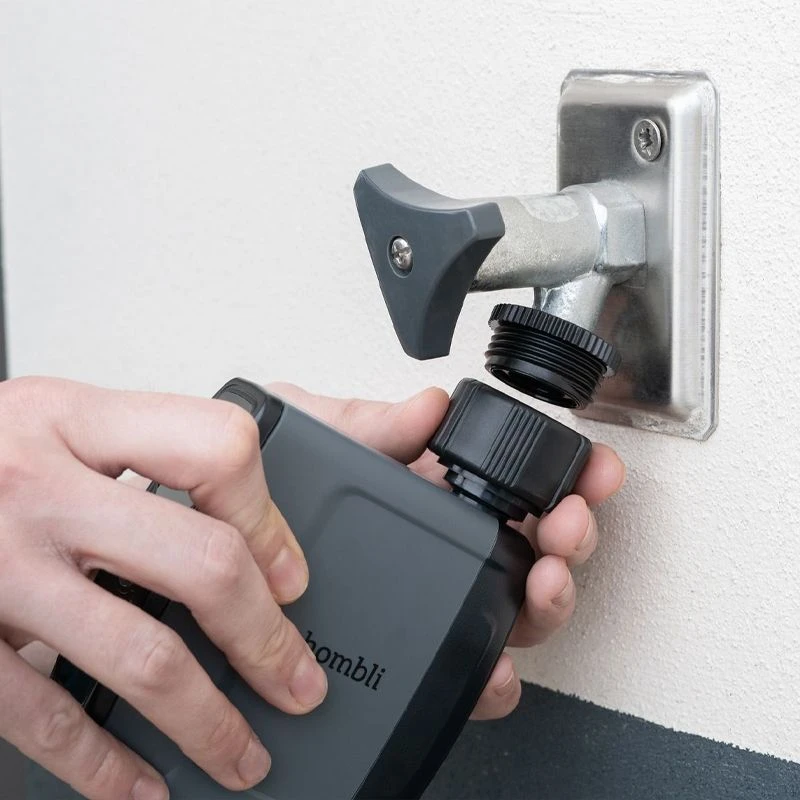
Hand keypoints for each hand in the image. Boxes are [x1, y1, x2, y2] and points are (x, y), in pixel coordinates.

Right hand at [0, 377, 327, 799]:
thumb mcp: (52, 423)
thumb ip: (136, 453)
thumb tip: (243, 515)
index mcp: (73, 421)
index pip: (215, 448)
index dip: (269, 517)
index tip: (290, 574)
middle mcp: (36, 486)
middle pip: (199, 562)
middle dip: (264, 639)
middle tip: (295, 680)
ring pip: (140, 656)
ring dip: (208, 722)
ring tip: (243, 754)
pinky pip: (48, 716)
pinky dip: (105, 766)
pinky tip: (141, 785)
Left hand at [270, 383, 624, 722]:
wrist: (204, 531)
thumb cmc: (259, 482)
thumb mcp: (318, 437)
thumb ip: (373, 424)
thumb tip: (428, 407)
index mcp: (431, 492)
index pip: (516, 487)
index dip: (564, 478)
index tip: (592, 470)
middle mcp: (442, 549)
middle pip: (534, 553)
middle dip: (572, 538)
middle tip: (570, 524)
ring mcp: (430, 603)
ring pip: (515, 614)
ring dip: (550, 600)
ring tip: (547, 580)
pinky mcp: (406, 656)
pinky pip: (463, 673)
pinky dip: (493, 678)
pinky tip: (493, 668)